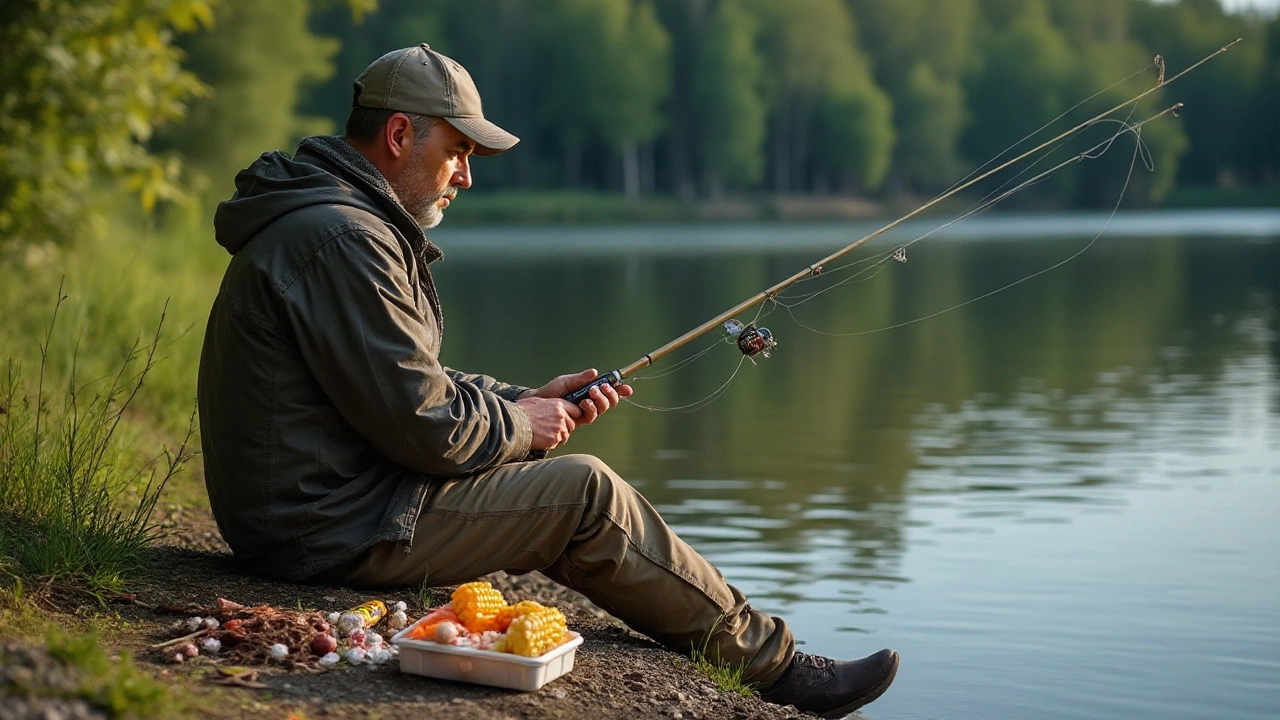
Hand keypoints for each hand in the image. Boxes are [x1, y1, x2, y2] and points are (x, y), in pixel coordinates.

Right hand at [515, 395, 580, 450]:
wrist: (514, 423)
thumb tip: (552, 409)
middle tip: (553, 431)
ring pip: (565, 436)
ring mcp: (559, 427)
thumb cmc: (521, 411)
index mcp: (558, 404)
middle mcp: (561, 415)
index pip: (575, 411)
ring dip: (557, 438)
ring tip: (544, 436)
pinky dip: (550, 444)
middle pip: (571, 425)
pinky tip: (540, 440)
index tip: (566, 420)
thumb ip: (549, 405)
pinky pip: (556, 443)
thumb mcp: (537, 402)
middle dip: (564, 429)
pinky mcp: (554, 438)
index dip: (571, 416)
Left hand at [516, 369, 633, 448]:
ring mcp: (585, 412)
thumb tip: (595, 373)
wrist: (539, 402)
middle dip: (610, 394)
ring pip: (602, 409)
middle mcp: (591, 403)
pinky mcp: (578, 420)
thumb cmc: (552, 391)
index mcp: (591, 391)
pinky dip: (590, 408)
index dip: (620, 391)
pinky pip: (590, 417)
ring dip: (600, 400)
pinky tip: (584, 403)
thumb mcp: (567, 381)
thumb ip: (581, 378)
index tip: (626, 389)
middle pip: (610, 402)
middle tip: (601, 386)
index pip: (609, 391)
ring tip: (591, 392)